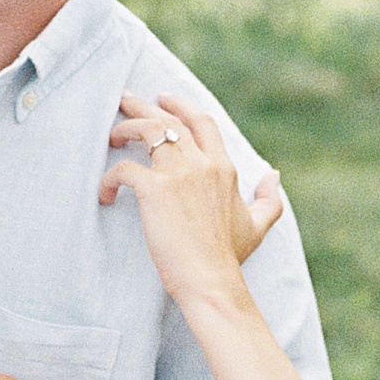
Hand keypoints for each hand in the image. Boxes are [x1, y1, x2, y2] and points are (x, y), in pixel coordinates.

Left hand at [101, 93, 282, 295]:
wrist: (212, 281)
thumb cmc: (229, 257)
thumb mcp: (257, 224)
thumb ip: (269, 198)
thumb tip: (273, 175)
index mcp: (223, 167)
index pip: (202, 121)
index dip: (181, 105)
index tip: (163, 98)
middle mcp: (202, 163)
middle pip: (169, 119)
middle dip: (144, 105)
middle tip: (125, 100)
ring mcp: (177, 175)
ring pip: (146, 131)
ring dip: (125, 128)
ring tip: (112, 135)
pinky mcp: (154, 191)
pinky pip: (123, 169)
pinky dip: (110, 178)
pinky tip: (106, 193)